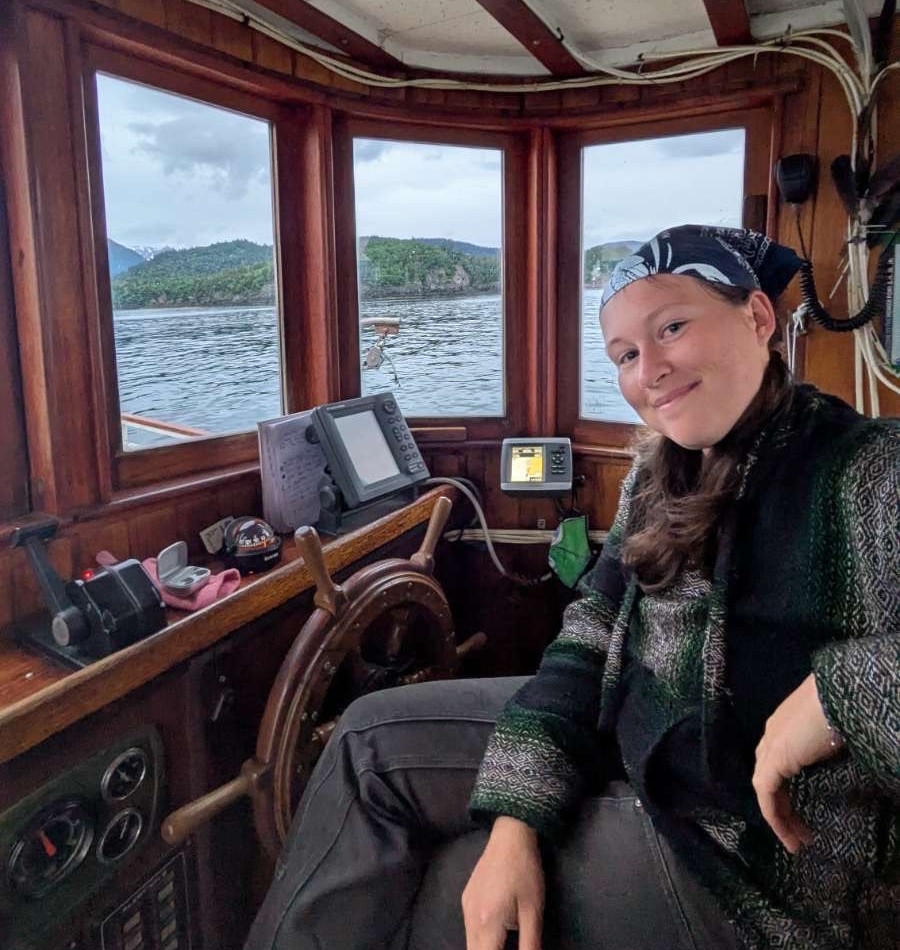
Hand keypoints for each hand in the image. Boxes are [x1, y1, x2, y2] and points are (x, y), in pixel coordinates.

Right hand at [462, 816, 544, 949]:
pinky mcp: (466, 898)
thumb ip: (529, 944)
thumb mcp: (533, 910)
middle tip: (507, 946)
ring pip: (469, 943)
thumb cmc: (526, 872)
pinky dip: (480, 940)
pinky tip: (496, 935)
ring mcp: (465, 907)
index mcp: (488, 924)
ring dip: (484, 949)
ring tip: (503, 944)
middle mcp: (470, 918)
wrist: (510, 835)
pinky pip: (469, 930)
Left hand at [752, 673, 842, 853]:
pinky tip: (787, 835)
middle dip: (782, 804)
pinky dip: (774, 814)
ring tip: (796, 841)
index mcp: (787, 722)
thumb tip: (853, 760)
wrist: (842, 691)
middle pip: (769, 774)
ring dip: (779, 815)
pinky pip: (766, 792)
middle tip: (801, 832)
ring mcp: (772, 743)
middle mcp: (774, 731)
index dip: (788, 785)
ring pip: (766, 786)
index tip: (805, 809)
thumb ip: (833, 748)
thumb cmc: (848, 709)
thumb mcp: (840, 732)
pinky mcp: (774, 757)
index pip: (779, 758)